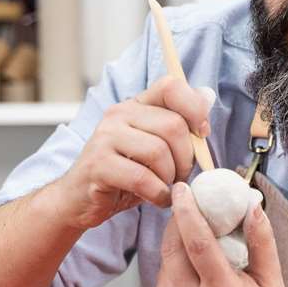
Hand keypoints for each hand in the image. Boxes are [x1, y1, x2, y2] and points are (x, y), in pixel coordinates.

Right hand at [45, 76, 213, 231]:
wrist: (80, 200)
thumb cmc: (123, 175)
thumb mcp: (153, 147)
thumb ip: (179, 124)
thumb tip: (207, 96)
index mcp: (135, 105)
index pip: (171, 86)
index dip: (194, 108)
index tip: (201, 133)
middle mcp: (118, 114)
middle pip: (173, 125)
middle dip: (186, 157)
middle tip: (181, 176)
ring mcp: (105, 138)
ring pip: (159, 152)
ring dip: (171, 178)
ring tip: (165, 188)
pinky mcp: (98, 165)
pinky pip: (142, 178)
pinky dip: (157, 194)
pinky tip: (157, 199)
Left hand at [156, 181, 287, 286]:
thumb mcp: (272, 281)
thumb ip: (261, 241)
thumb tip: (251, 204)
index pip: (198, 245)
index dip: (187, 213)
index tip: (182, 189)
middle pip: (173, 251)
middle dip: (176, 222)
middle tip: (184, 201)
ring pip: (165, 265)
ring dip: (173, 243)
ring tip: (190, 228)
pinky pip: (163, 282)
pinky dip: (173, 265)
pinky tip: (188, 259)